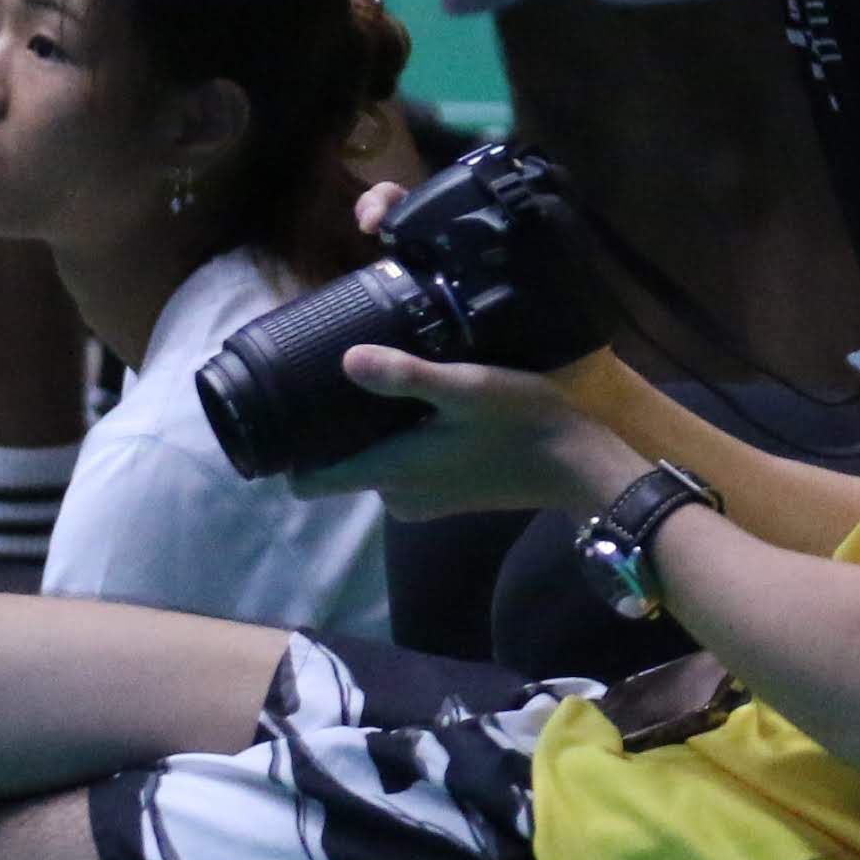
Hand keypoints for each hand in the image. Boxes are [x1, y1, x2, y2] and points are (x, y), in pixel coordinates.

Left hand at [289, 348, 642, 523]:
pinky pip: (401, 468)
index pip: (310, 484)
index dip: (289, 454)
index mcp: (390, 473)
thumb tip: (346, 358)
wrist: (576, 463)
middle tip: (339, 373)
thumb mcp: (465, 387)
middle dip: (335, 428)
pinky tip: (420, 404)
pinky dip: (400, 441)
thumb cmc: (519, 423)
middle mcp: (396, 497)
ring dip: (371, 431)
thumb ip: (406, 375)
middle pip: (340, 467)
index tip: (284, 411)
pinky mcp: (445, 495)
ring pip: (373, 464)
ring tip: (382, 380)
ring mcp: (422, 501)